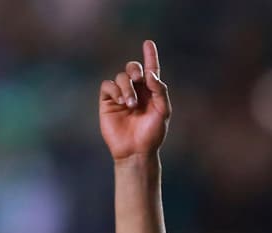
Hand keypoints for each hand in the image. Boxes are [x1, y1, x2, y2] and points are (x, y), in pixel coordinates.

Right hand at [99, 40, 171, 162]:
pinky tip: (121, 102)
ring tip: (130, 104)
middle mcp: (137, 91)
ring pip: (121, 77)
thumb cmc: (152, 134)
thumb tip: (150, 74)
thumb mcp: (163, 112)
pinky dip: (115, 90)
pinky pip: (108, 85)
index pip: (151, 70)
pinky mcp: (108, 102)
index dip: (150, 56)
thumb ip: (159, 91)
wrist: (136, 151)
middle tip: (139, 78)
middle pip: (133, 68)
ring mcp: (122, 95)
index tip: (148, 43)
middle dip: (135, 69)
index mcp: (151, 92)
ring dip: (127, 87)